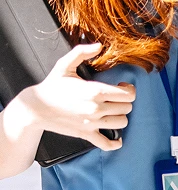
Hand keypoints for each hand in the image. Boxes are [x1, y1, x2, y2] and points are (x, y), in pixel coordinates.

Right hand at [15, 44, 133, 149]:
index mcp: (95, 91)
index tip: (122, 87)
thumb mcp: (64, 65)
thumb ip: (82, 52)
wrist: (35, 108)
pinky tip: (117, 139)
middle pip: (127, 108)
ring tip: (113, 112)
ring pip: (122, 123)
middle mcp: (96, 108)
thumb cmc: (51, 86)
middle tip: (116, 98)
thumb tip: (99, 45)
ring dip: (120, 117)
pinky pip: (107, 144)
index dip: (129, 89)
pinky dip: (115, 143)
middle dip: (124, 102)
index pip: (128, 94)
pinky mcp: (86, 134)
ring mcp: (92, 123)